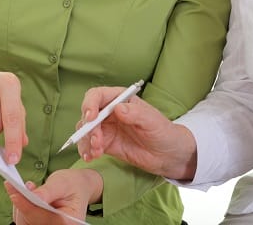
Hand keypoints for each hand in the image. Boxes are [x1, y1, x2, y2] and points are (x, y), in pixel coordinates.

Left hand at [4, 168, 101, 223]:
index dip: (27, 206)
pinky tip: (24, 197)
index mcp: (68, 221)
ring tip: (24, 190)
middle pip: (31, 222)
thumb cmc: (72, 185)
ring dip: (20, 206)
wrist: (77, 187)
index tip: (15, 194)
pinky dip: (21, 208)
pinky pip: (25, 221)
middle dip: (22, 205)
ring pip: (25, 222)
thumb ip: (48, 191)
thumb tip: (34, 196)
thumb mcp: (63, 183)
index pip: (43, 217)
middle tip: (15, 187)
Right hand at [78, 86, 197, 180]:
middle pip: (88, 114)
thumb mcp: (152, 121)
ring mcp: (107, 128)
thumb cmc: (163, 132)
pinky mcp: (105, 144)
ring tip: (96, 152)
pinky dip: (86, 150)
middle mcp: (110, 112)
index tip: (91, 118)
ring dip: (86, 141)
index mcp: (121, 99)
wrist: (168, 155)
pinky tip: (91, 157)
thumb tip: (118, 108)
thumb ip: (135, 113)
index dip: (90, 104)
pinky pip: (89, 145)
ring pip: (85, 130)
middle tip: (96, 141)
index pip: (97, 95)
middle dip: (88, 128)